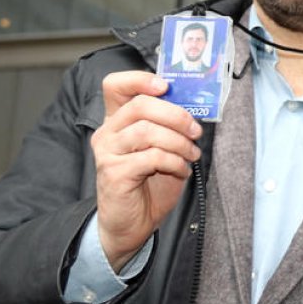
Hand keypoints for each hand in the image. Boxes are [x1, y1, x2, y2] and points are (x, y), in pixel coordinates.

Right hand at [90, 71, 201, 271]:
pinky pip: (152, 157)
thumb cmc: (149, 183)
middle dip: (176, 115)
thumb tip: (193, 107)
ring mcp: (107, 152)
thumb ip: (167, 125)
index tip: (166, 86)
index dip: (140, 79)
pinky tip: (181, 171)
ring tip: (191, 155)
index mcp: (117, 120)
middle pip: (140, 105)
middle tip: (195, 131)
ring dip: (179, 142)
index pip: (115, 85)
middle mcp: (107, 132)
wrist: (132, 223)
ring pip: (147, 131)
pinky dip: (175, 162)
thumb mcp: (162, 147)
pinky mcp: (114, 173)